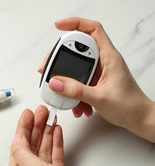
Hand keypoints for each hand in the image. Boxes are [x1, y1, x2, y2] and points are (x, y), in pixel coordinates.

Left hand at [9, 105, 125, 165]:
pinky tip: (57, 131)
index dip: (22, 128)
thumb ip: (23, 152)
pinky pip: (54, 156)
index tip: (28, 113)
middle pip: (31, 147)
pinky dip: (55, 144)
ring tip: (50, 117)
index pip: (18, 147)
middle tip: (41, 111)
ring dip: (46, 133)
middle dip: (35, 127)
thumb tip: (16, 138)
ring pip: (43, 150)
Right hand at [39, 17, 154, 141]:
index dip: (75, 24)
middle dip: (63, 61)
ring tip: (66, 97)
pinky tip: (78, 106)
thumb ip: (76, 90)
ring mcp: (100, 73)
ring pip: (78, 70)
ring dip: (70, 84)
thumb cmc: (128, 105)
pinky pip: (81, 83)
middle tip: (51, 70)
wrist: (137, 118)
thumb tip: (56, 82)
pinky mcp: (97, 83)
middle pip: (79, 50)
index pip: (93, 30)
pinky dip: (76, 94)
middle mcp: (104, 62)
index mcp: (109, 57)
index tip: (58, 27)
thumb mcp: (100, 98)